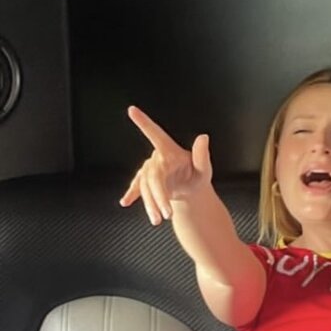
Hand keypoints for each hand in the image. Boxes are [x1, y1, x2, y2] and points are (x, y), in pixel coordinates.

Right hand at [119, 106, 212, 224]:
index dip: (144, 123)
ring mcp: (150, 170)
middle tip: (168, 214)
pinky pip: (137, 187)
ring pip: (145, 186)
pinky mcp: (145, 182)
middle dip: (159, 196)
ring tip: (159, 220)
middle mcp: (157, 159)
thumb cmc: (198, 177)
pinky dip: (132, 194)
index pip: (156, 135)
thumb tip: (204, 137)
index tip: (132, 110)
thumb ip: (202, 155)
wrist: (190, 191)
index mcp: (170, 152)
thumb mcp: (204, 169)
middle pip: (153, 177)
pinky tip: (125, 201)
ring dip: (150, 204)